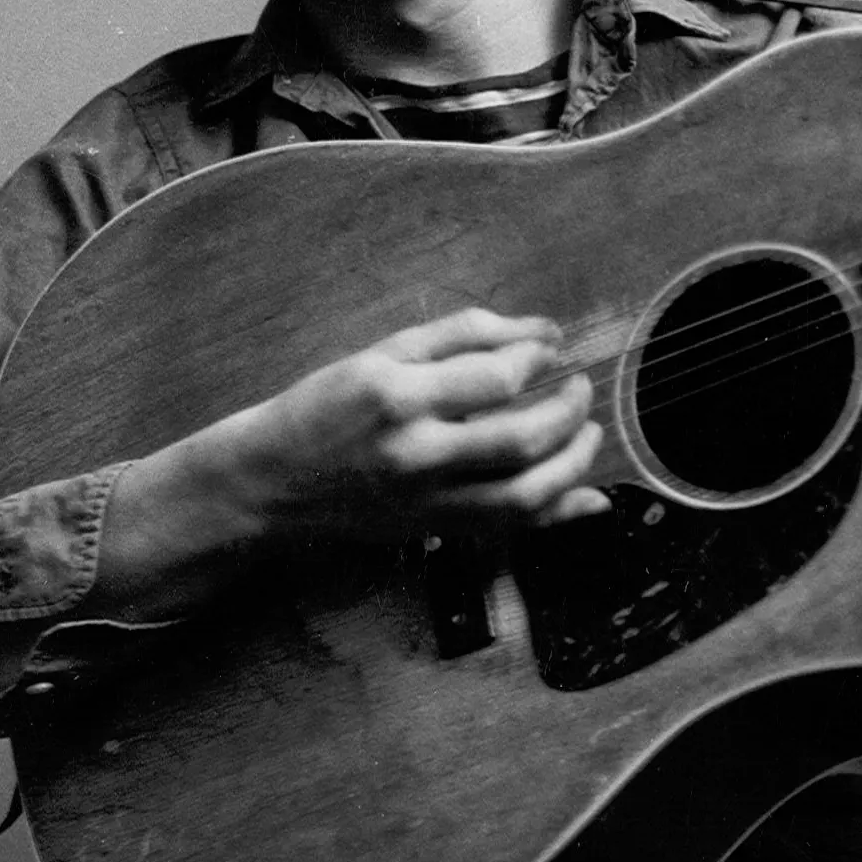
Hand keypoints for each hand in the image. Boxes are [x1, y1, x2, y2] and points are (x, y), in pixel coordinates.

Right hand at [173, 307, 610, 542]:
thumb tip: (542, 331)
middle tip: (580, 389)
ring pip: (525, 495)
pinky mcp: (435, 530)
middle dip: (569, 412)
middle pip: (521, 440)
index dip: (539, 358)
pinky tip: (591, 496)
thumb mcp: (382, 352)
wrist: (270, 482)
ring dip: (574, 462)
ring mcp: (427, 501)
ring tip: (587, 432)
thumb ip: (462, 335)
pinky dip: (560, 514)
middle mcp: (415, 455)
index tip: (552, 347)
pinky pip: (511, 528)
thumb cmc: (325, 406)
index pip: (496, 378)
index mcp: (397, 397)